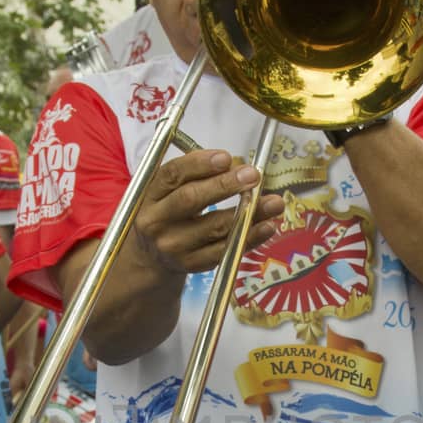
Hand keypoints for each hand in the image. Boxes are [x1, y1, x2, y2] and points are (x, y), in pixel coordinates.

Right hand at [131, 149, 283, 275]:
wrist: (151, 255)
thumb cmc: (168, 211)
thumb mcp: (168, 189)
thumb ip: (193, 174)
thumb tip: (233, 165)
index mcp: (149, 194)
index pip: (172, 175)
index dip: (199, 164)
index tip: (226, 158)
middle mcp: (156, 221)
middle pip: (191, 200)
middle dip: (224, 185)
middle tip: (253, 175)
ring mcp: (173, 246)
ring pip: (213, 228)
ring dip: (247, 214)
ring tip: (273, 202)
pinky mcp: (191, 264)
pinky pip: (224, 251)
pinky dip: (248, 238)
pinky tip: (266, 226)